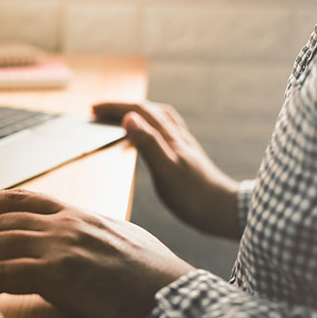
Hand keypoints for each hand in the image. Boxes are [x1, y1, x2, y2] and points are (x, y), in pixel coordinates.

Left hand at [0, 190, 193, 317]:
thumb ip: (85, 240)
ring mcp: (60, 244)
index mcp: (76, 214)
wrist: (172, 296)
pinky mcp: (59, 271)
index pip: (19, 198)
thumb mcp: (117, 243)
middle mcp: (63, 222)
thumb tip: (68, 252)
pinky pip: (3, 274)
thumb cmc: (151, 277)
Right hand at [94, 101, 240, 238]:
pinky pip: (165, 131)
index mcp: (169, 137)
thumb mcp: (165, 170)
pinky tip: (149, 138)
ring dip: (138, 112)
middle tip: (100, 112)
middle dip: (122, 106)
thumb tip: (128, 117)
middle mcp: (177, 135)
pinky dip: (151, 126)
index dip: (115, 107)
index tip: (93, 109)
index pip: (139, 111)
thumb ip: (147, 143)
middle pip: (148, 110)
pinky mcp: (187, 155)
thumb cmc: (193, 196)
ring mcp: (183, 145)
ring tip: (121, 117)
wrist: (223, 211)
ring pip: (159, 118)